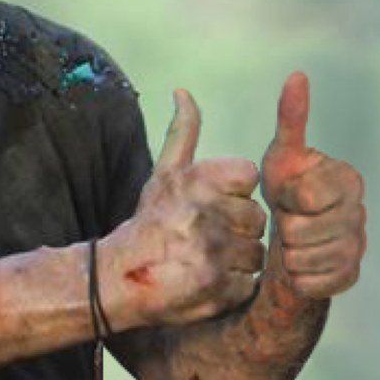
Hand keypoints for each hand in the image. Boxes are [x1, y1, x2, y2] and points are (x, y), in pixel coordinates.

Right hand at [100, 89, 266, 328]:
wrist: (122, 278)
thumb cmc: (150, 222)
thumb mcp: (164, 172)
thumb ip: (183, 131)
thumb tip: (183, 91)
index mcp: (201, 180)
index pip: (248, 176)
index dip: (233, 192)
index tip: (209, 204)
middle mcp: (210, 213)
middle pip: (256, 216)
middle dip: (236, 227)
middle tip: (204, 236)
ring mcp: (217, 253)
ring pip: (257, 250)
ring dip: (237, 257)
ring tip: (206, 259)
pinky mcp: (223, 288)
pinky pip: (251, 280)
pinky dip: (234, 284)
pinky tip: (209, 280)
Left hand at [261, 72, 366, 298]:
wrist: (284, 238)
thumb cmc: (282, 190)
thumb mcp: (280, 156)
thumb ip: (290, 119)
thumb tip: (297, 75)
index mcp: (348, 179)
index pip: (307, 195)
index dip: (285, 197)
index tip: (284, 194)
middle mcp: (360, 212)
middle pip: (304, 228)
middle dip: (284, 225)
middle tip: (285, 220)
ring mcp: (358, 246)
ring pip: (307, 257)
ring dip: (287, 252)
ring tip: (289, 241)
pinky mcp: (349, 276)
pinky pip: (313, 282)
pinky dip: (296, 276)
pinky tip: (296, 264)